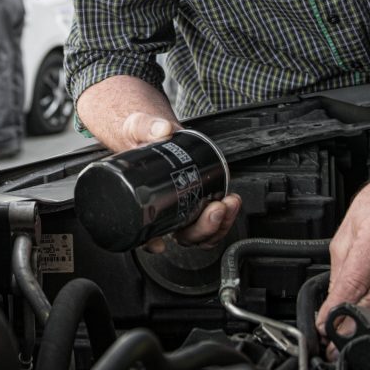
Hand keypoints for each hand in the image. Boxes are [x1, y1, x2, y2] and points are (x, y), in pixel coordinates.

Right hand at [116, 113, 241, 252]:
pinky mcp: (199, 200)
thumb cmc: (140, 137)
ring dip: (219, 224)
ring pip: (201, 232)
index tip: (160, 242)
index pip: (143, 234)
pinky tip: (231, 200)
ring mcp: (184, 210)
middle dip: (202, 228)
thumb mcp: (138, 128)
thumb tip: (163, 130)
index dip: (151, 242)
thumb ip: (147, 127)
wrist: (154, 132)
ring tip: (230, 202)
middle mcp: (164, 214)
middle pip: (182, 236)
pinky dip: (225, 215)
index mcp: (142, 205)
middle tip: (215, 208)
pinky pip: (213, 219)